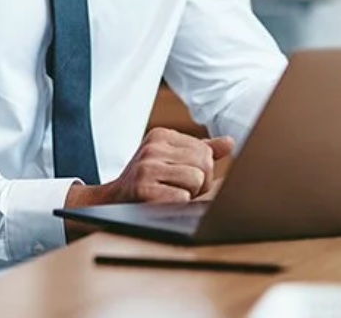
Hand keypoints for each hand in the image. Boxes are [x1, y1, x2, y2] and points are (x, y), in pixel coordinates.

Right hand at [64, 128, 233, 209]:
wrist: (110, 200)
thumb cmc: (147, 180)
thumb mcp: (169, 158)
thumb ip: (200, 150)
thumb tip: (230, 142)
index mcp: (161, 135)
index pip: (205, 151)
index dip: (203, 170)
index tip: (183, 177)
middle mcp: (152, 147)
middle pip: (204, 164)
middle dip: (200, 183)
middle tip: (179, 189)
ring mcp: (146, 167)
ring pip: (196, 180)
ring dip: (190, 194)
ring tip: (170, 194)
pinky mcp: (142, 189)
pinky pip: (182, 198)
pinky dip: (178, 204)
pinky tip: (162, 202)